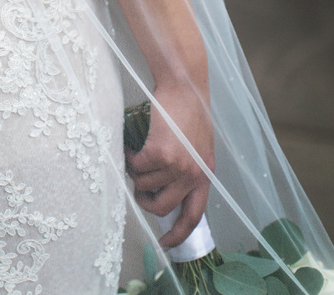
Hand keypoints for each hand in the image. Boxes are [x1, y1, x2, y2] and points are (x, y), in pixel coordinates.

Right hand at [128, 83, 213, 248]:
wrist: (184, 89)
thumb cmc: (189, 113)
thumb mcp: (198, 147)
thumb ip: (189, 169)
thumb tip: (170, 189)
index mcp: (205, 176)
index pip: (194, 216)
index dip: (179, 234)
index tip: (166, 244)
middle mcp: (193, 175)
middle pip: (163, 207)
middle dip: (145, 202)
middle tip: (137, 190)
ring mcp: (177, 165)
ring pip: (145, 185)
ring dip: (134, 174)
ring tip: (134, 158)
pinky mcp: (160, 152)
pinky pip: (136, 166)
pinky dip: (129, 158)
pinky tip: (130, 147)